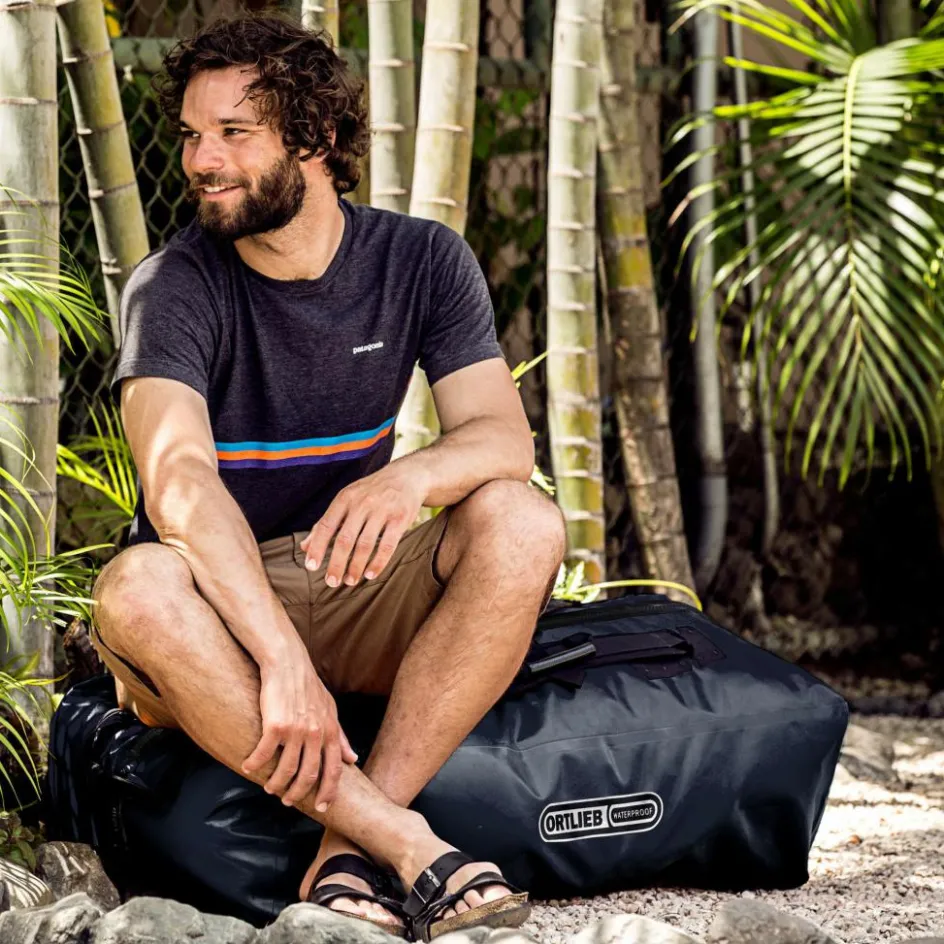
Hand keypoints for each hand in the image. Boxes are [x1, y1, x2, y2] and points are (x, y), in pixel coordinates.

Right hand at [242, 652, 357, 810]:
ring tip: (268, 787)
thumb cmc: (308, 686)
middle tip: (287, 800)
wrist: (287, 664)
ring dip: (275, 784)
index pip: (334, 769)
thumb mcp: (330, 710)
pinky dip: (254, 765)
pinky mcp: (275, 726)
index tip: (321, 807)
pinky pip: (264, 754)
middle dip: (298, 793)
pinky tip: (248, 767)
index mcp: (331, 730)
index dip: (328, 791)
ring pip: (286, 770)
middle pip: (309, 775)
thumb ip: (341, 736)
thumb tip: (353, 759)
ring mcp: (296, 730)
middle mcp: (316, 733)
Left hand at [299, 463, 427, 586]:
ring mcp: (382, 511)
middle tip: (332, 582)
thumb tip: (305, 547)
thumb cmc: (371, 491)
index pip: (326, 525)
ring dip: (356, 567)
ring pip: (365, 545)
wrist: (407, 476)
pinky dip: (378, 563)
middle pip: (345, 539)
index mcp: (345, 498)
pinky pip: (387, 546)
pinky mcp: (400, 519)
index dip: (317, 547)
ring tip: (350, 581)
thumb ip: (326, 522)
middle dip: (337, 564)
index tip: (311, 567)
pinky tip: (370, 574)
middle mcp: (362, 503)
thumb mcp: (346, 500)